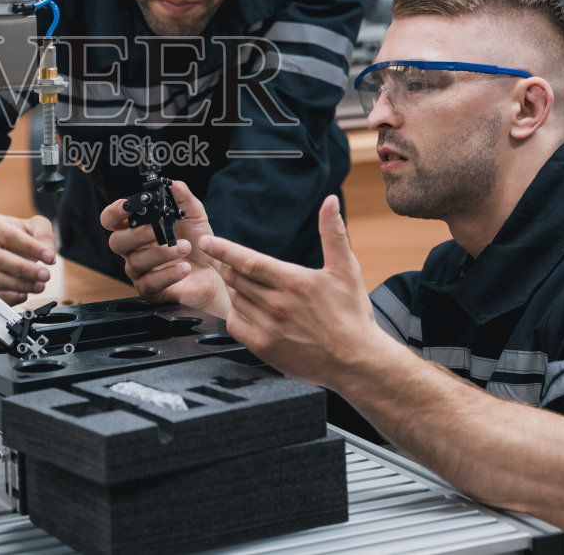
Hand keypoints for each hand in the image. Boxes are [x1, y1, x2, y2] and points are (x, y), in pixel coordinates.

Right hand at [0, 210, 56, 305]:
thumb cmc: (12, 233)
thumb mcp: (30, 225)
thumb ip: (43, 233)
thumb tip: (49, 254)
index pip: (9, 236)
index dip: (31, 248)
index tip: (50, 257)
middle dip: (26, 270)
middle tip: (46, 275)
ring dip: (18, 286)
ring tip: (39, 286)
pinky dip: (4, 299)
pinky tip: (22, 296)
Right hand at [100, 180, 229, 316]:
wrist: (216, 273)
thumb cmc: (199, 244)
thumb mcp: (194, 216)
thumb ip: (182, 198)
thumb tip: (171, 183)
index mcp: (138, 229)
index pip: (112, 220)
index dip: (114, 212)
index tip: (128, 205)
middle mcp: (134, 250)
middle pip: (117, 242)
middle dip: (138, 234)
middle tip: (161, 229)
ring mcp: (140, 272)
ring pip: (135, 262)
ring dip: (161, 253)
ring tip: (185, 247)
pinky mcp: (151, 291)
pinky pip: (150, 283)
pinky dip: (168, 274)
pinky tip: (184, 268)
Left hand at [202, 195, 383, 386]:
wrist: (356, 361)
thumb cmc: (352, 315)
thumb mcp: (346, 269)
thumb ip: (333, 233)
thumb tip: (330, 201)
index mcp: (294, 282)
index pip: (248, 261)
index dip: (224, 250)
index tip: (207, 242)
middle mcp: (278, 305)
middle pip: (237, 279)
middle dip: (227, 267)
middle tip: (223, 261)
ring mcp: (269, 328)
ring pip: (236, 300)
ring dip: (234, 289)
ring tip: (243, 284)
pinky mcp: (265, 348)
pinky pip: (235, 325)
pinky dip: (234, 313)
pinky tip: (244, 308)